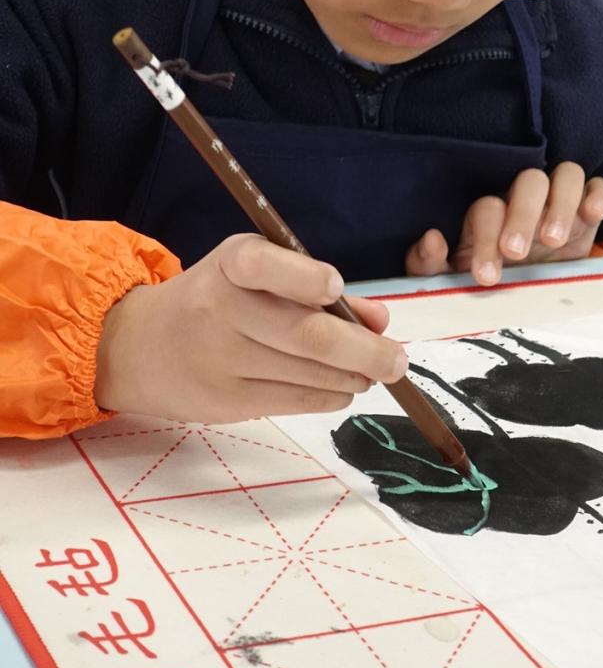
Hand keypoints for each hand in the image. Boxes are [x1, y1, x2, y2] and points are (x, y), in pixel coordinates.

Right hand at [96, 234, 405, 422]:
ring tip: (376, 372)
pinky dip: (330, 395)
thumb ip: (318, 289)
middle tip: (399, 361)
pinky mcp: (225, 401)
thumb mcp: (257, 274)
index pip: (263, 265)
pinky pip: (293, 400)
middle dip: (363, 351)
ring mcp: (221, 359)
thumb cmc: (217, 299)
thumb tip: (382, 319)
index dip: (302, 277)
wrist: (139, 346)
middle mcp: (221, 309)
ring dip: (353, 376)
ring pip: (305, 373)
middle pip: (303, 334)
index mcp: (230, 265)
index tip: (335, 287)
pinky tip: (344, 388)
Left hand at [406, 165, 602, 285]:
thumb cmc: (490, 282)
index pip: (488, 209)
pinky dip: (599, 194)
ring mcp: (560, 202)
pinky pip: (599, 186)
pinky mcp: (589, 212)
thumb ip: (428, 265)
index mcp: (491, 214)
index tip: (487, 275)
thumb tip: (432, 239)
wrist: (533, 298)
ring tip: (552, 239)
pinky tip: (592, 214)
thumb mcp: (455, 280)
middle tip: (517, 254)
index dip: (486, 238)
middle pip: (527, 183)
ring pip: (564, 175)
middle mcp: (525, 200)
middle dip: (521, 215)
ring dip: (560, 202)